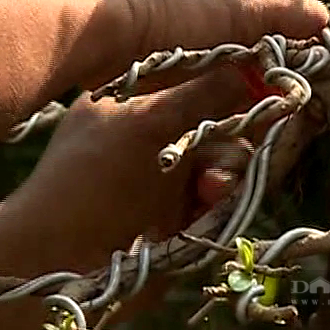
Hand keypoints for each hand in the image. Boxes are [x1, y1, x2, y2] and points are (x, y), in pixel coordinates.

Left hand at [15, 64, 257, 270]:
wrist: (62, 262)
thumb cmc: (94, 178)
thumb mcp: (147, 122)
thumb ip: (201, 93)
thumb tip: (249, 67)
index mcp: (135, 99)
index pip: (196, 77)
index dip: (233, 80)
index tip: (267, 85)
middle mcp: (154, 133)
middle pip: (219, 121)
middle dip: (233, 136)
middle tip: (242, 146)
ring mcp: (165, 175)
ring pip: (224, 162)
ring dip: (226, 172)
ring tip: (211, 188)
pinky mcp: (177, 211)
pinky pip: (217, 197)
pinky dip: (217, 200)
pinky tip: (207, 203)